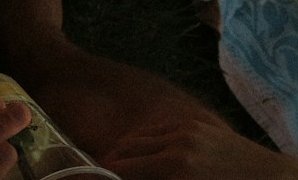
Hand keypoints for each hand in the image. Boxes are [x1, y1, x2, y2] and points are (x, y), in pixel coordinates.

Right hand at [101, 118, 297, 179]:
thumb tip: (119, 178)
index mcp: (176, 167)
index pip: (121, 169)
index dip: (103, 176)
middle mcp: (177, 142)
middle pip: (123, 153)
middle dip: (109, 168)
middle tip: (102, 177)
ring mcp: (186, 129)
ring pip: (136, 140)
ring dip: (123, 156)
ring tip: (119, 171)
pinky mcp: (196, 124)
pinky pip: (155, 131)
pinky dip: (142, 145)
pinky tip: (144, 159)